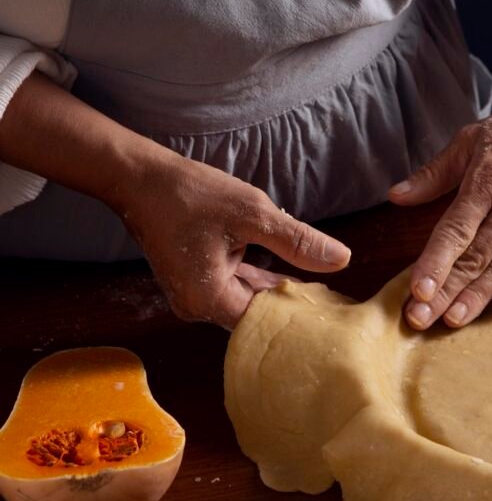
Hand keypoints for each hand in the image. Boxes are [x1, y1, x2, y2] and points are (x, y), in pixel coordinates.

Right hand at [116, 155, 350, 328]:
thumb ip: (298, 241)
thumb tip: (342, 259)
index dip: (298, 316)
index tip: (332, 310)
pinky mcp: (194, 279)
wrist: (140, 177)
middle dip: (290, 306)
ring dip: (276, 291)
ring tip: (320, 290)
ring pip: (246, 300)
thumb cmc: (192, 194)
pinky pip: (234, 287)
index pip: (264, 323)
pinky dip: (258, 281)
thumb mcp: (254, 215)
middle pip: (255, 317)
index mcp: (209, 298)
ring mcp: (193, 293)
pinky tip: (289, 276)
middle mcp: (197, 305)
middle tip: (333, 303)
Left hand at [388, 83, 491, 328]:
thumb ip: (435, 173)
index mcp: (487, 181)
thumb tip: (396, 196)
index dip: (434, 263)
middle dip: (445, 292)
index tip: (416, 292)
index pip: (455, 231)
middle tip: (420, 320)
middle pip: (475, 257)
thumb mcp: (473, 139)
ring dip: (478, 296)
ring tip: (454, 320)